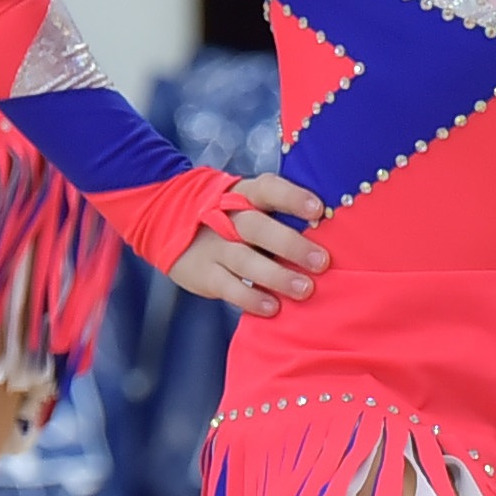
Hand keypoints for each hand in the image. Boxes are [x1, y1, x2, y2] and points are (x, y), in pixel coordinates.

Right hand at [166, 172, 330, 319]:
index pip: (267, 189)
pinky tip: (273, 307)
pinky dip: (251, 298)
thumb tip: (330, 228)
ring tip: (305, 290)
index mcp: (243, 194)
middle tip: (321, 262)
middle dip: (290, 244)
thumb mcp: (245, 204)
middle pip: (256, 227)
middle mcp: (225, 217)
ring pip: (244, 260)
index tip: (318, 210)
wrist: (165, 222)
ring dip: (276, 276)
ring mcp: (212, 246)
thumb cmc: (229, 218)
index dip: (292, 197)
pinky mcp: (203, 274)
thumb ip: (277, 214)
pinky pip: (228, 287)